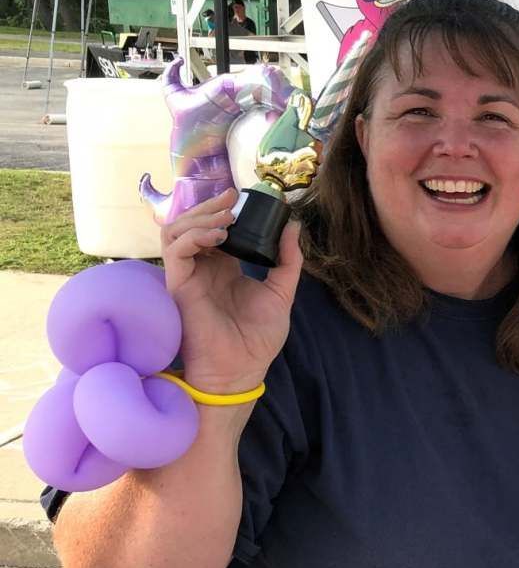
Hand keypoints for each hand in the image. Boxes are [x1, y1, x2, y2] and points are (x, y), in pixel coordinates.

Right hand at [162, 188, 301, 394]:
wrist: (241, 370)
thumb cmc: (257, 339)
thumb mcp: (281, 293)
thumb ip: (287, 260)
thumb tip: (294, 226)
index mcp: (223, 268)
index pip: (216, 228)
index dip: (225, 210)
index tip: (246, 197)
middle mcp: (202, 268)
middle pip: (193, 223)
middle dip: (210, 205)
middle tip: (232, 196)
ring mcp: (188, 275)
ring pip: (177, 230)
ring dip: (200, 217)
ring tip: (226, 217)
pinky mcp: (178, 285)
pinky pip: (175, 250)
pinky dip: (193, 236)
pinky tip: (217, 236)